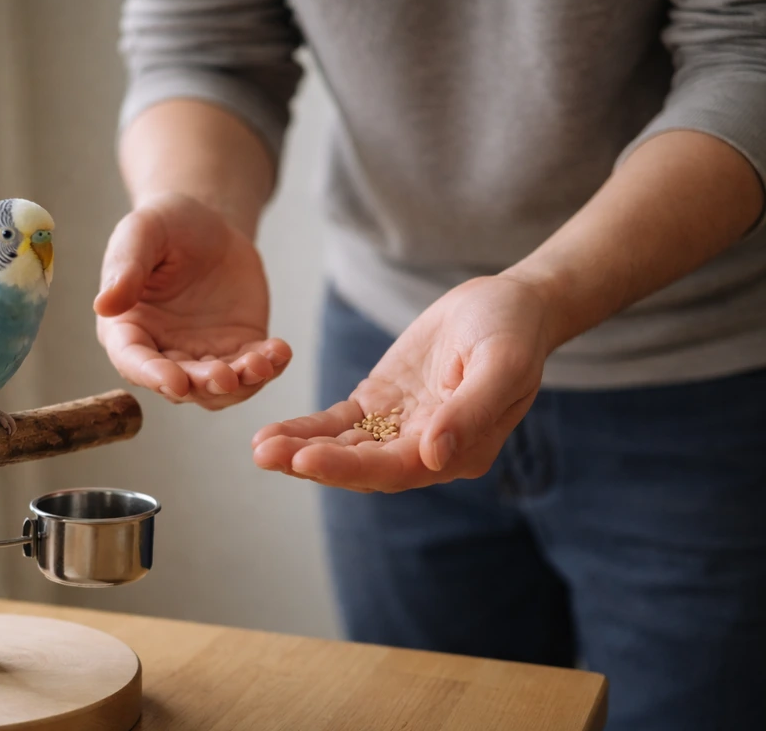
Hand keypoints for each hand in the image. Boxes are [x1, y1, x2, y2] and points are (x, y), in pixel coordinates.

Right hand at [94, 192, 291, 409]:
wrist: (211, 226)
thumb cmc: (167, 225)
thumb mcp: (143, 231)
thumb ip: (126, 266)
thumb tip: (104, 305)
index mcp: (128, 328)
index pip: (134, 361)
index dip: (153, 376)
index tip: (175, 381)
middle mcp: (162, 351)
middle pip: (180, 383)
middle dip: (203, 383)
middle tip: (226, 375)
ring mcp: (201, 355)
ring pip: (219, 388)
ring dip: (240, 384)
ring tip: (261, 363)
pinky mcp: (237, 349)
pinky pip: (252, 369)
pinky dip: (268, 366)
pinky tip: (280, 351)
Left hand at [251, 275, 550, 491]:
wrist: (508, 303)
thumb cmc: (513, 332)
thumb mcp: (501, 364)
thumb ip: (470, 412)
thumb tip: (433, 457)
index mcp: (459, 451)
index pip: (396, 468)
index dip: (349, 467)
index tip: (306, 459)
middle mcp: (426, 450)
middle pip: (362, 465)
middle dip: (312, 462)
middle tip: (265, 454)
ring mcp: (400, 428)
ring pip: (344, 448)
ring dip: (301, 449)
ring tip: (259, 447)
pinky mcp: (380, 405)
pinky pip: (339, 423)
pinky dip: (307, 429)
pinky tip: (273, 433)